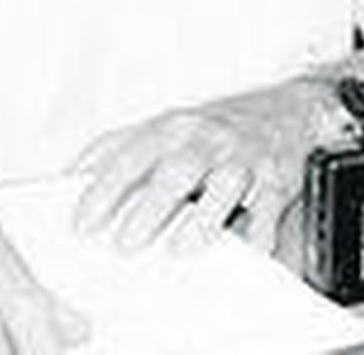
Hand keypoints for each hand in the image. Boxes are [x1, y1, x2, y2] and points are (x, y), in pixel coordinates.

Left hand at [72, 81, 335, 256]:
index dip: (104, 190)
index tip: (82, 224)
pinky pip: (268, 205)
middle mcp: (206, 140)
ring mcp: (243, 158)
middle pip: (176, 171)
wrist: (290, 112)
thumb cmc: (216, 131)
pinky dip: (260, 230)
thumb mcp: (166, 127)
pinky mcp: (276, 178)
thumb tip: (72, 177)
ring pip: (225, 183)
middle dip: (149, 209)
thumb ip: (121, 149)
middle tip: (125, 244)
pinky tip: (249, 250)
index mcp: (171, 129)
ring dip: (202, 218)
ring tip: (180, 249)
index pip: (130, 156)